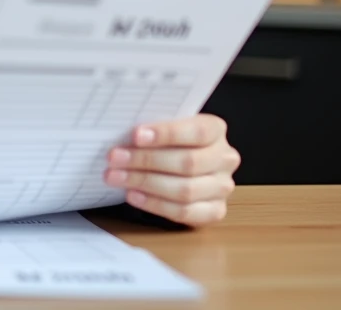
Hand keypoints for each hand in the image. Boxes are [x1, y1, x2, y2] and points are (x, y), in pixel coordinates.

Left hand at [103, 114, 240, 226]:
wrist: (183, 165)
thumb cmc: (169, 141)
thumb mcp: (165, 127)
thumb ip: (153, 129)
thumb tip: (120, 132)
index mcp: (216, 130)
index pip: (197, 131)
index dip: (166, 134)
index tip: (136, 135)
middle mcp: (225, 158)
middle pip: (188, 162)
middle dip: (146, 160)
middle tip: (115, 158)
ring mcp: (222, 187)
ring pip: (185, 190)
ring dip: (145, 183)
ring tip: (116, 177)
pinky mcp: (215, 211)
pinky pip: (184, 212)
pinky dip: (155, 204)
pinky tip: (133, 195)